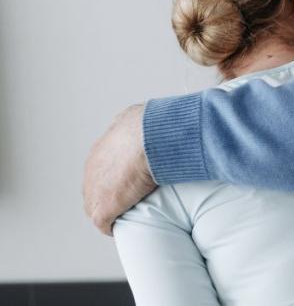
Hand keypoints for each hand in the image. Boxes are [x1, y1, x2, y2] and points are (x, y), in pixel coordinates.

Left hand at [83, 104, 155, 235]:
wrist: (148, 138)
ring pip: (96, 206)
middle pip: (95, 188)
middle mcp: (93, 169)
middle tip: (128, 200)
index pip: (102, 169)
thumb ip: (136, 122)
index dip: (116, 177)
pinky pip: (103, 223)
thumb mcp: (139, 117)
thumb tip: (146, 119)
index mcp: (102, 149)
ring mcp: (94, 189)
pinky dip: (112, 226)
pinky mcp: (102, 208)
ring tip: (126, 216)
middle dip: (109, 194)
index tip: (130, 181)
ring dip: (110, 210)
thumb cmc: (150, 126)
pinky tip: (122, 228)